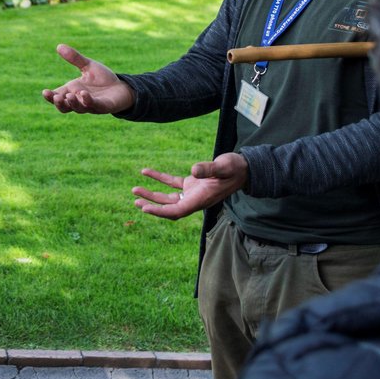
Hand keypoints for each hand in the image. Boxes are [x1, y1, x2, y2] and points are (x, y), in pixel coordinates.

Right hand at [41, 44, 134, 113]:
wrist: (122, 87)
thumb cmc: (103, 79)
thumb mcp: (88, 65)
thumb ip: (74, 58)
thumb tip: (59, 46)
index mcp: (72, 91)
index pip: (58, 96)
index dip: (50, 97)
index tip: (45, 92)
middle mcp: (79, 100)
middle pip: (64, 107)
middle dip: (59, 103)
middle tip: (55, 96)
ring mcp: (90, 105)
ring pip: (78, 109)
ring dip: (72, 103)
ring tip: (69, 95)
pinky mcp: (103, 107)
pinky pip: (93, 106)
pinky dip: (87, 101)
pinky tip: (84, 94)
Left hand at [132, 153, 249, 218]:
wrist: (244, 168)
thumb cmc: (236, 168)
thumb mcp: (224, 166)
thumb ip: (210, 169)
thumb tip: (194, 169)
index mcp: (201, 199)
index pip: (177, 211)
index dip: (160, 212)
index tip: (145, 209)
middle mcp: (195, 199)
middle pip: (169, 207)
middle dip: (152, 206)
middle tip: (136, 202)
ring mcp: (193, 192)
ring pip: (168, 197)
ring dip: (152, 195)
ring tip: (135, 190)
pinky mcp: (192, 183)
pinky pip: (172, 183)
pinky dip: (159, 178)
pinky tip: (145, 171)